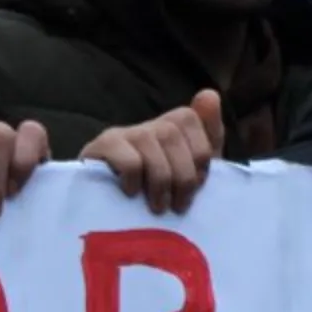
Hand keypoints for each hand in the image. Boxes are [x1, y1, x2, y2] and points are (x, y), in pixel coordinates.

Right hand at [82, 92, 226, 216]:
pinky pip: (128, 159)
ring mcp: (122, 134)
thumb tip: (210, 93)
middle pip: (171, 133)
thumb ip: (210, 137)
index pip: (190, 119)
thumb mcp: (193, 172)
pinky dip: (135, 179)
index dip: (200, 155)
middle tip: (179, 206)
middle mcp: (147, 126)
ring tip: (159, 207)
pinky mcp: (101, 149)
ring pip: (150, 142)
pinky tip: (132, 195)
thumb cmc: (160, 196)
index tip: (197, 186)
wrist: (112, 217)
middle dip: (183, 175)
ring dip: (161, 181)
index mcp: (171, 127)